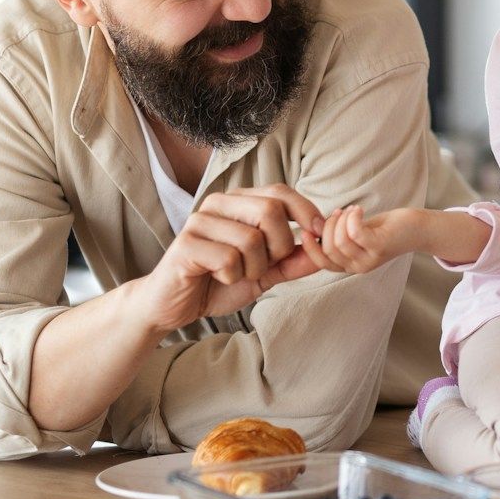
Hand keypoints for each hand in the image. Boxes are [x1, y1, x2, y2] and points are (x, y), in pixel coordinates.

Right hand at [127, 184, 332, 333]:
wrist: (174, 306)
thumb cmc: (218, 283)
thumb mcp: (265, 273)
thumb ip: (294, 260)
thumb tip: (325, 244)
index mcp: (239, 202)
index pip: (281, 192)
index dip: (306, 211)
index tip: (318, 234)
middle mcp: (219, 203)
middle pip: (270, 211)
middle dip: (279, 246)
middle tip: (264, 266)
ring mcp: (200, 221)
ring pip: (251, 239)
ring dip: (254, 268)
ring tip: (237, 274)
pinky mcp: (186, 244)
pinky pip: (228, 258)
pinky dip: (232, 276)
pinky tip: (217, 278)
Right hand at [318, 205, 427, 273]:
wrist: (416, 229)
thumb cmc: (384, 228)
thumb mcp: (357, 235)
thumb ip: (338, 236)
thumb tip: (316, 227)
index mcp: (350, 265)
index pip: (321, 263)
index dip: (309, 248)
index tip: (304, 230)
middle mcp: (358, 267)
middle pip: (328, 249)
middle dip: (328, 226)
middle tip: (340, 212)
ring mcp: (369, 259)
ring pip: (339, 241)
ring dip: (341, 220)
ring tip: (352, 210)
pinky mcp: (380, 246)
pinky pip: (355, 233)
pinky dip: (352, 217)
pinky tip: (358, 209)